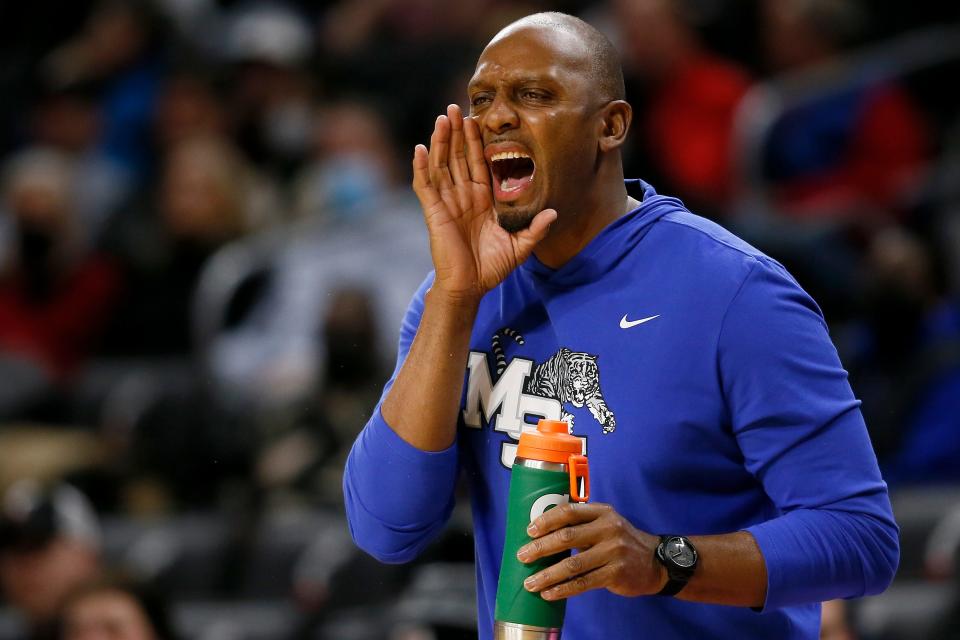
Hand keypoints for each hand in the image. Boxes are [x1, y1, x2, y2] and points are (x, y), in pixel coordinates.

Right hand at [412, 104, 556, 302]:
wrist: (469, 288)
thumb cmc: (491, 269)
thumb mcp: (519, 247)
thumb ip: (535, 229)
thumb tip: (554, 213)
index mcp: (482, 201)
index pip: (479, 164)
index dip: (478, 143)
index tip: (479, 120)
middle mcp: (462, 197)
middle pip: (458, 158)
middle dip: (458, 133)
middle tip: (457, 107)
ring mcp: (447, 203)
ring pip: (442, 165)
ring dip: (441, 141)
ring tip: (442, 118)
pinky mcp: (434, 212)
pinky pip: (425, 186)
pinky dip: (421, 167)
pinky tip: (420, 148)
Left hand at [517, 503, 666, 600]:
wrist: (655, 562)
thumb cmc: (620, 541)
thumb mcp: (606, 523)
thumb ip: (581, 523)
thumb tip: (541, 532)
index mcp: (602, 512)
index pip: (569, 511)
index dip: (546, 520)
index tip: (529, 530)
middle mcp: (608, 529)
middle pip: (567, 537)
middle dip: (540, 548)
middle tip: (522, 556)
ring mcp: (613, 551)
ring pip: (572, 564)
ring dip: (547, 574)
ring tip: (530, 582)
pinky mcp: (615, 573)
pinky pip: (583, 583)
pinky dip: (563, 589)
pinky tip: (549, 593)